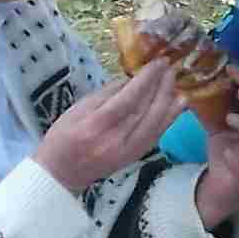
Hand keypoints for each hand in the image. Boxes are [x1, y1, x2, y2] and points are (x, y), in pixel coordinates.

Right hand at [34, 59, 185, 193]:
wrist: (61, 174)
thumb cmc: (63, 137)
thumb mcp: (77, 110)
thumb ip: (106, 94)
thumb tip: (132, 79)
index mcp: (95, 126)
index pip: (127, 100)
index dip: (145, 80)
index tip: (157, 63)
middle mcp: (115, 141)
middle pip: (145, 111)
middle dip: (161, 86)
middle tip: (169, 67)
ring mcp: (127, 152)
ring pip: (156, 124)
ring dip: (169, 100)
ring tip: (175, 81)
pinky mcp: (135, 157)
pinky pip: (156, 135)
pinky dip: (169, 117)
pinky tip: (178, 104)